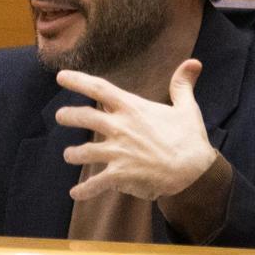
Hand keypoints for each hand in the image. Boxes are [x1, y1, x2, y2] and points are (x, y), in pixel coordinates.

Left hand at [55, 59, 217, 200]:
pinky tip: (75, 193)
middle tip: (59, 116)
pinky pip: (96, 183)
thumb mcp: (186, 107)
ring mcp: (117, 152)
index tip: (60, 76)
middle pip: (83, 117)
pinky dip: (84, 190)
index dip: (77, 81)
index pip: (99, 89)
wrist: (194, 171)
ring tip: (68, 155)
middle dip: (67, 116)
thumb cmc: (190, 138)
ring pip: (84, 152)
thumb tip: (194, 61)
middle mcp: (120, 128)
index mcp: (132, 108)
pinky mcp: (120, 174)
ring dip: (73, 154)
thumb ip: (182, 84)